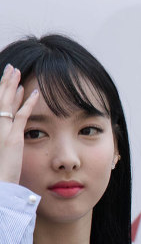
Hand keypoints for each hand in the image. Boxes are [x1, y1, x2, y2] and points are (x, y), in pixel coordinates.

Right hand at [0, 64, 39, 184]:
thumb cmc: (2, 175)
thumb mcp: (6, 153)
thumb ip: (9, 141)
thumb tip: (15, 137)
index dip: (3, 91)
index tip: (10, 81)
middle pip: (0, 99)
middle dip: (6, 82)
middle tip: (12, 68)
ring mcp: (2, 132)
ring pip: (7, 102)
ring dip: (13, 86)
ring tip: (17, 71)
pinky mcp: (13, 139)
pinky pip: (21, 116)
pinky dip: (28, 103)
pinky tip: (35, 92)